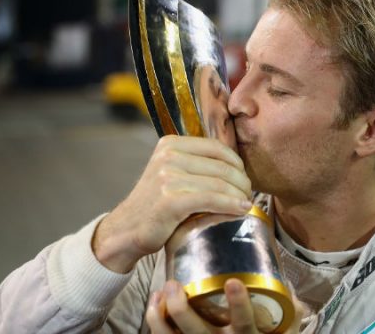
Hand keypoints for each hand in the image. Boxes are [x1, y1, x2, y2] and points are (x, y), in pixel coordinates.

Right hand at [92, 136, 251, 272]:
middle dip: (242, 182)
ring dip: (240, 195)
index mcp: (170, 144)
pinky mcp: (170, 200)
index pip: (216, 147)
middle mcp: (168, 156)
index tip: (244, 179)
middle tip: (248, 195)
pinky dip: (231, 205)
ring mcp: (167, 177)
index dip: (237, 163)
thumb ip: (196, 165)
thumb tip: (238, 168)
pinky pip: (212, 199)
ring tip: (246, 203)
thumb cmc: (155, 205)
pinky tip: (241, 209)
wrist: (126, 230)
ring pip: (219, 183)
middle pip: (221, 166)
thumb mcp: (171, 174)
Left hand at [146, 279, 303, 333]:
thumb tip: (292, 290)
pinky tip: (155, 301)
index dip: (239, 305)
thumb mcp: (284, 329)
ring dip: (163, 316)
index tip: (233, 282)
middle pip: (198, 332)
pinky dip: (156, 322)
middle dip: (182, 309)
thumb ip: (290, 310)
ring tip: (161, 290)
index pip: (244, 323)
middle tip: (175, 285)